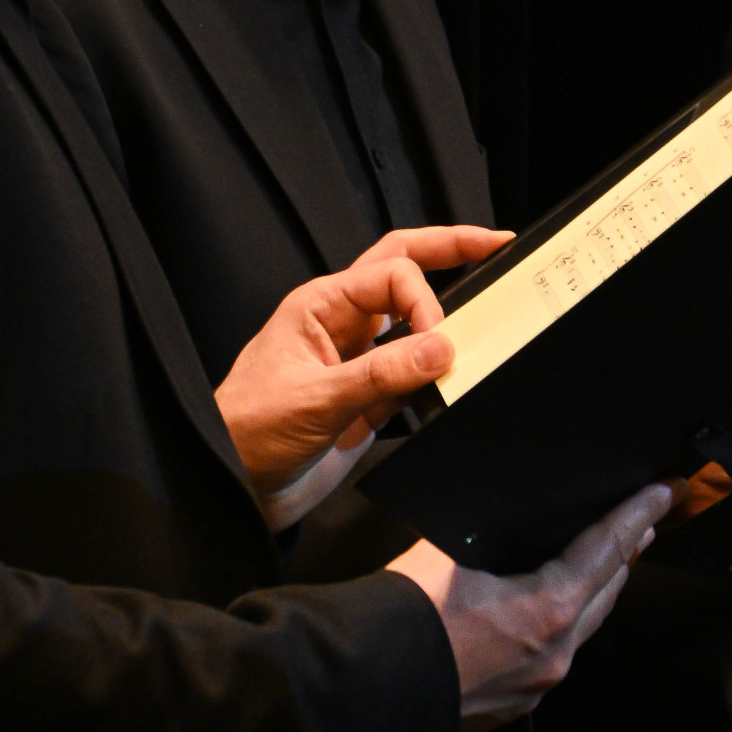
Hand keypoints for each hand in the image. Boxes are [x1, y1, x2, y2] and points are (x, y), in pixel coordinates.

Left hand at [215, 225, 511, 529]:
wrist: (234, 488)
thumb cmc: (248, 431)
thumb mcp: (315, 398)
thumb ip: (381, 374)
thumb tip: (441, 349)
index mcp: (321, 304)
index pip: (392, 274)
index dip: (424, 302)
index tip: (439, 343)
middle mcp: (342, 324)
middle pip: (403, 270)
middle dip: (450, 251)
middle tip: (497, 243)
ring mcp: (358, 359)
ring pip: (412, 323)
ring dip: (446, 320)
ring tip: (489, 313)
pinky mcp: (368, 399)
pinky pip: (412, 374)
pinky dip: (436, 375)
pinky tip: (454, 380)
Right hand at [386, 482, 674, 728]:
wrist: (369, 686)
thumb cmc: (405, 616)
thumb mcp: (450, 548)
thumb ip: (490, 529)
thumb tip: (500, 506)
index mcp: (547, 610)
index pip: (606, 549)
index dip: (636, 514)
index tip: (663, 492)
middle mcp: (554, 653)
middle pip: (606, 591)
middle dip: (625, 551)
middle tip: (644, 519)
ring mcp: (537, 684)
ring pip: (583, 627)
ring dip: (598, 588)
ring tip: (610, 558)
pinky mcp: (514, 703)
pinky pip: (554, 653)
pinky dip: (564, 622)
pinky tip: (554, 608)